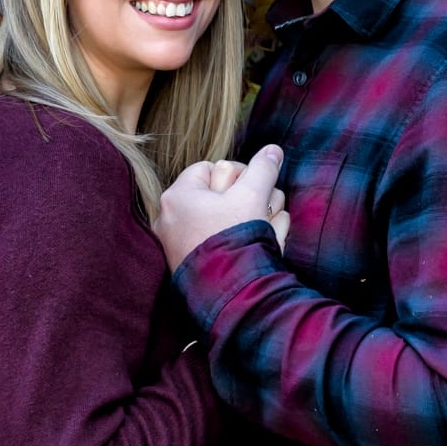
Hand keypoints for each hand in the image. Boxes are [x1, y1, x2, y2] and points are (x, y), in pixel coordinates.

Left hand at [154, 146, 287, 272]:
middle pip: (220, 192)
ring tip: (266, 230)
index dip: (239, 175)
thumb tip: (273, 150)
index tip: (254, 189)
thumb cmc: (235, 240)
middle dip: (250, 199)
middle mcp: (172, 219)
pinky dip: (243, 240)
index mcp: (178, 196)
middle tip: (262, 210)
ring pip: (226, 218)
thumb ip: (263, 168)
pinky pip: (222, 241)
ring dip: (253, 219)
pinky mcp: (195, 263)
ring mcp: (181, 243)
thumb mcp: (253, 196)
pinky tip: (261, 245)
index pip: (213, 168)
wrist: (232, 295)